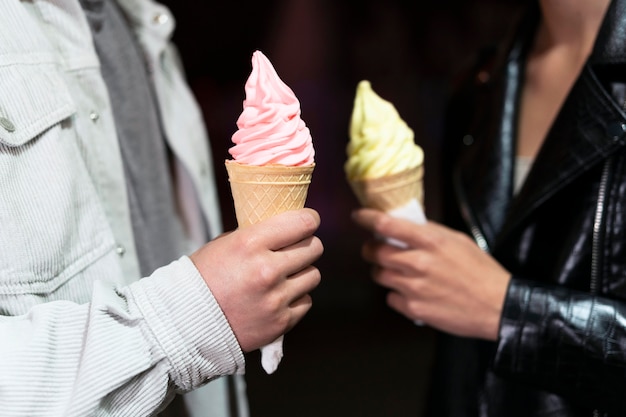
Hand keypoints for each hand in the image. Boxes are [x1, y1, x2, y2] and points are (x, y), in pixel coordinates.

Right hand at [190, 208, 322, 351]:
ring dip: (302, 273)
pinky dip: (295, 298)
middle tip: (296, 249)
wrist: (187, 323)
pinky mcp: (281, 322)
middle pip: (314, 248)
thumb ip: (259, 235)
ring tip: (283, 276)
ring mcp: (275, 298)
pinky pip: (306, 301)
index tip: (308, 221)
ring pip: (313, 275)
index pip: (302, 223)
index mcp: (250, 244)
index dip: (309, 220)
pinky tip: (277, 297)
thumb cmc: (205, 277)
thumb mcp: (226, 244)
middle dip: (307, 246)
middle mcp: (266, 270)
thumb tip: (288, 228)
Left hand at [352, 208, 509, 340]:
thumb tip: (405, 225)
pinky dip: (396, 295)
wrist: (497, 307)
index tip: (359, 216)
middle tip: (375, 249)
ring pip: (379, 275)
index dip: (366, 218)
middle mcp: (418, 263)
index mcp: (430, 241)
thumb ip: (429, 232)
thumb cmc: (480, 272)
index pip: (385, 225)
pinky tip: (411, 292)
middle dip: (370, 249)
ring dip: (382, 271)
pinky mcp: (414, 309)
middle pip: (374, 252)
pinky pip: (390, 298)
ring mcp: (414, 288)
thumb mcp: (457, 240)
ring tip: (397, 271)